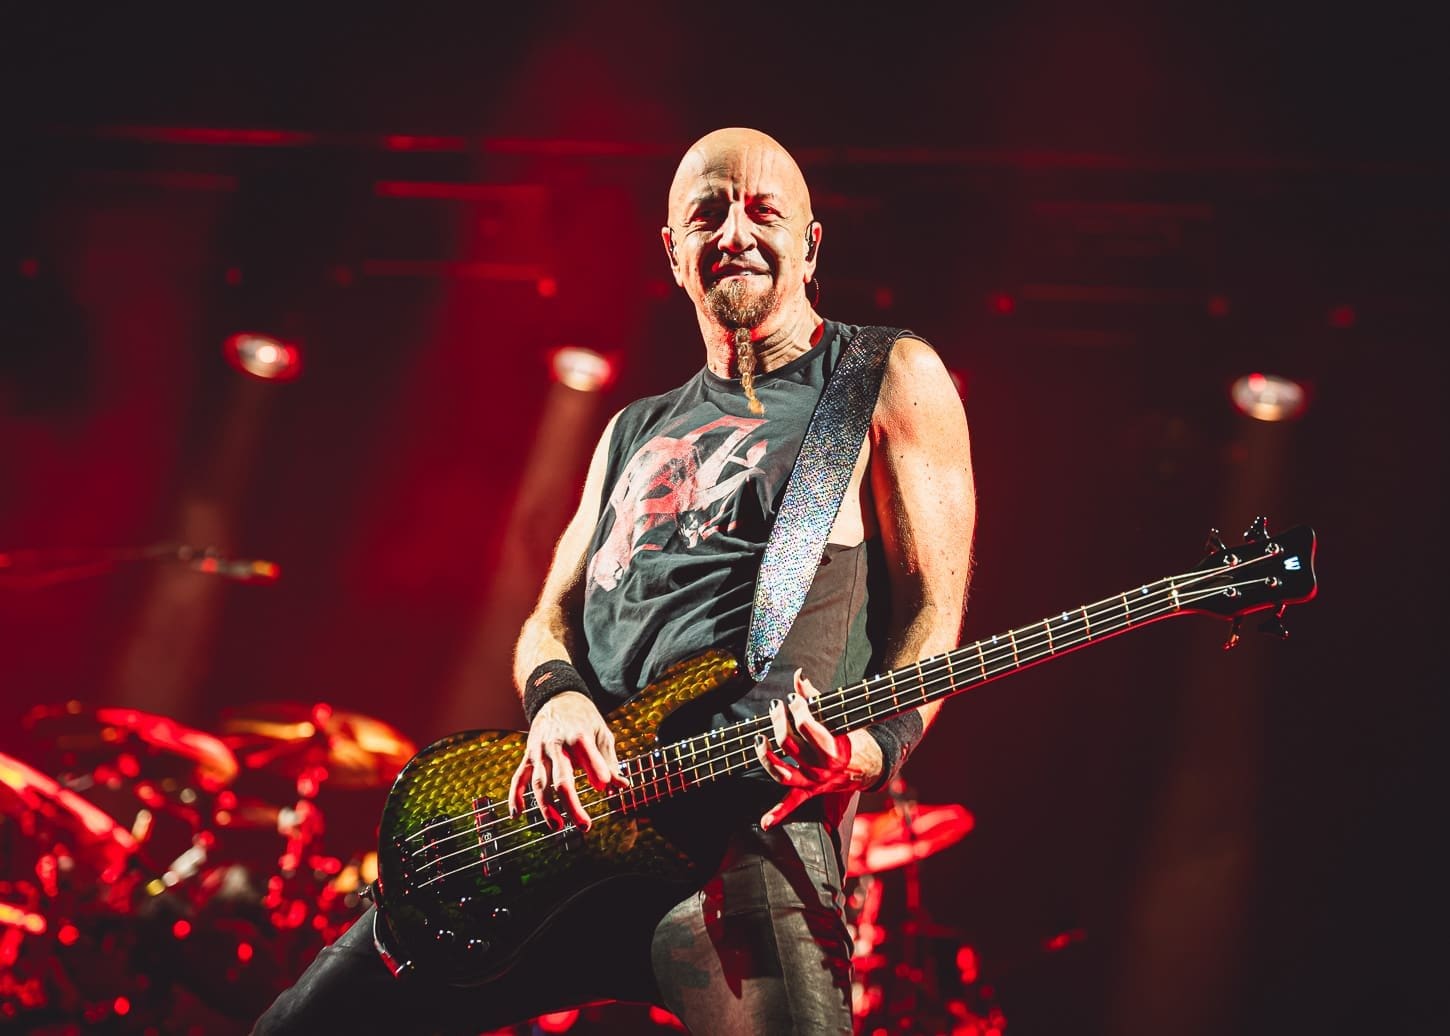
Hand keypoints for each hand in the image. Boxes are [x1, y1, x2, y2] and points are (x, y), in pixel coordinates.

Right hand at [508, 691, 628, 830]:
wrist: (555, 697)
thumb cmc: (584, 718)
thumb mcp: (601, 732)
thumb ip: (609, 760)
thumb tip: (620, 785)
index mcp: (577, 735)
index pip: (585, 753)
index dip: (595, 770)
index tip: (605, 786)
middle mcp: (555, 745)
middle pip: (561, 778)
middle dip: (572, 804)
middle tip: (585, 825)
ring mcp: (538, 751)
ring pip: (540, 783)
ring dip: (547, 807)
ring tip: (558, 827)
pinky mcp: (528, 756)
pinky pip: (519, 778)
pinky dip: (516, 796)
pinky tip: (517, 814)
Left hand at [754, 669, 881, 828]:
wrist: (869, 766)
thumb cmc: (853, 736)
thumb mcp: (839, 716)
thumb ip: (815, 695)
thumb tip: (798, 675)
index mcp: (834, 749)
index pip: (807, 727)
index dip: (797, 709)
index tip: (793, 698)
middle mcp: (822, 768)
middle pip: (789, 744)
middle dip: (779, 722)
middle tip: (776, 706)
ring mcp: (813, 781)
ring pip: (781, 772)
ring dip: (765, 757)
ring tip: (758, 739)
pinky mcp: (808, 790)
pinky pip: (792, 803)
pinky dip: (778, 813)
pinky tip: (765, 822)